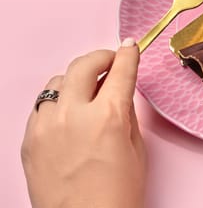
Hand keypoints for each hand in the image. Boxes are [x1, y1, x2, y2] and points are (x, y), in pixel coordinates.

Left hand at [21, 39, 145, 207]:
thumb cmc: (116, 196)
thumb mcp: (136, 150)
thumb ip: (127, 113)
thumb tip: (121, 90)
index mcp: (108, 118)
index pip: (120, 71)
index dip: (128, 54)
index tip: (130, 47)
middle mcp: (73, 115)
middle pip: (83, 65)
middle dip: (101, 57)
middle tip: (111, 61)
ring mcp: (46, 126)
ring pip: (59, 81)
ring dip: (77, 78)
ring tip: (88, 90)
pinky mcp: (29, 140)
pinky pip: (42, 105)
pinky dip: (58, 100)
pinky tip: (69, 111)